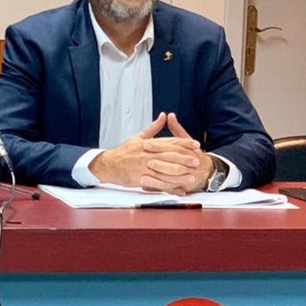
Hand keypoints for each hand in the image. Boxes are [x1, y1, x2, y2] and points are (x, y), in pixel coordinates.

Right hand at [88, 112, 214, 193]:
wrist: (108, 165)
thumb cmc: (124, 151)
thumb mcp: (138, 136)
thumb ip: (153, 127)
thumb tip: (164, 116)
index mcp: (148, 144)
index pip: (169, 142)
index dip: (184, 143)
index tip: (195, 144)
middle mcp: (147, 155)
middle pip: (170, 156)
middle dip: (185, 159)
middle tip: (197, 161)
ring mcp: (144, 168)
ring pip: (165, 171)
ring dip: (180, 175)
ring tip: (192, 177)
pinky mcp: (141, 179)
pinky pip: (158, 184)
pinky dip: (169, 187)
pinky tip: (178, 189)